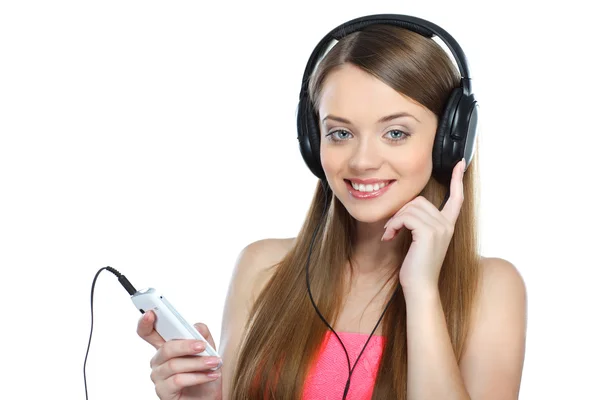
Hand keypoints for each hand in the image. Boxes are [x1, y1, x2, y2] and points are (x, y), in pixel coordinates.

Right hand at [137, 311, 222, 399]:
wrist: (210, 397)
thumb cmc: (205, 374)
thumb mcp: (208, 351)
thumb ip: (202, 335)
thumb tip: (196, 326)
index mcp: (166, 347)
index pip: (149, 332)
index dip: (145, 323)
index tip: (151, 313)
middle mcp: (158, 361)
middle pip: (165, 348)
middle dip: (185, 345)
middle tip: (202, 346)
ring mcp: (159, 377)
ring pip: (174, 365)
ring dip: (197, 363)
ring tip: (214, 362)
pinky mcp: (163, 392)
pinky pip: (178, 380)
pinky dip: (198, 377)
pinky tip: (211, 375)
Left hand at [381, 158, 465, 291]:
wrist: (420, 287)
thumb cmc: (417, 267)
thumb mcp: (420, 241)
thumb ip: (420, 223)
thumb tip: (406, 210)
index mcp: (448, 225)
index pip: (456, 198)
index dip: (457, 180)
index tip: (459, 164)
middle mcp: (447, 224)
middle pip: (419, 200)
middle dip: (401, 211)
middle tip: (392, 228)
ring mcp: (440, 228)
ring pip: (411, 207)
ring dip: (395, 219)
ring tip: (390, 234)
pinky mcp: (429, 233)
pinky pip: (406, 217)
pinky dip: (394, 225)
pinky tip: (390, 236)